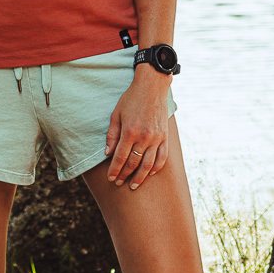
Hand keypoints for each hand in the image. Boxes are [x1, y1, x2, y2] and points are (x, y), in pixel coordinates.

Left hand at [104, 68, 170, 190]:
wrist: (152, 87)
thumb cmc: (131, 99)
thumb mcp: (116, 114)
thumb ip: (112, 135)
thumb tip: (108, 154)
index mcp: (130, 131)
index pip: (120, 157)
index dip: (115, 170)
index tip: (110, 178)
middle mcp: (144, 137)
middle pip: (133, 163)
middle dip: (125, 175)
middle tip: (119, 183)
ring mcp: (156, 138)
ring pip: (148, 164)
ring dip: (140, 177)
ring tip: (133, 185)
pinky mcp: (165, 136)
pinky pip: (162, 157)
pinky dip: (156, 168)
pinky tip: (150, 174)